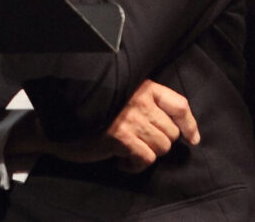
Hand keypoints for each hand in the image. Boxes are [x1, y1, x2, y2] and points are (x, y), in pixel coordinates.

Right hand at [50, 80, 199, 172]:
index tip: (192, 139)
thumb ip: (147, 104)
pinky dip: (135, 166)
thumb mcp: (123, 96)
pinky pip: (144, 159)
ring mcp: (130, 119)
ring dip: (146, 155)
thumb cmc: (94, 109)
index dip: (190, 124)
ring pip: (160, 147)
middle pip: (171, 132)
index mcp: (144, 87)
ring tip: (130, 153)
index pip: (179, 105)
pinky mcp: (119, 138)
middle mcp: (140, 101)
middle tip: (141, 145)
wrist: (62, 119)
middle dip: (159, 144)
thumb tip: (176, 129)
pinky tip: (121, 163)